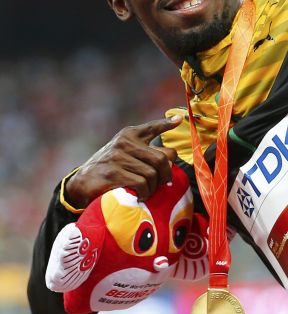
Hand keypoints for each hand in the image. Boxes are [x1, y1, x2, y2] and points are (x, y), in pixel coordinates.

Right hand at [65, 115, 182, 206]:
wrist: (82, 183)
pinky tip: (140, 195)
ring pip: (152, 174)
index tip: (179, 119)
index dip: (166, 124)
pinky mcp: (113, 173)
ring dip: (154, 186)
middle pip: (161, 159)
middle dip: (167, 174)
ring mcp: (118, 157)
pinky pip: (141, 183)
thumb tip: (172, 155)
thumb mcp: (125, 153)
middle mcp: (124, 142)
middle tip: (165, 183)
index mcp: (129, 135)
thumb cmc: (110, 169)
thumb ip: (145, 151)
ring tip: (148, 190)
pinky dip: (145, 192)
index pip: (152, 128)